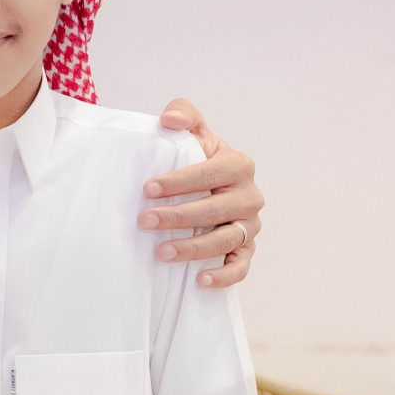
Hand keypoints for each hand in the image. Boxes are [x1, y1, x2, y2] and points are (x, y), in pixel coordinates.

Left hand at [146, 98, 262, 289]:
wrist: (211, 186)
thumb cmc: (198, 158)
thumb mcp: (193, 132)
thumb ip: (183, 113)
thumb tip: (168, 120)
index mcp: (238, 165)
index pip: (210, 173)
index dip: (179, 182)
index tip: (147, 189)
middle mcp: (249, 196)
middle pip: (217, 209)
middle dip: (179, 216)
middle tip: (145, 221)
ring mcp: (250, 225)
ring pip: (226, 239)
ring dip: (194, 247)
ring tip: (161, 252)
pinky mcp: (246, 250)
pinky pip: (241, 266)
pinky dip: (223, 275)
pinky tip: (199, 280)